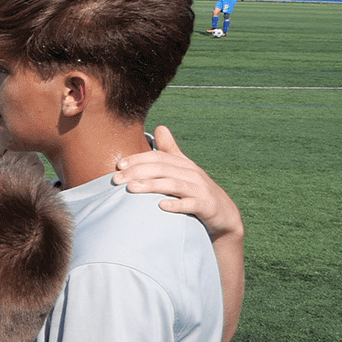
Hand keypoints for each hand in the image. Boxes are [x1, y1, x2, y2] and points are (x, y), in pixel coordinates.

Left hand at [113, 125, 241, 238]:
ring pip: (174, 184)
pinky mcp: (207, 206)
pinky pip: (191, 204)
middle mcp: (192, 174)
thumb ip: (170, 150)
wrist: (225, 215)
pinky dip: (177, 204)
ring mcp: (201, 190)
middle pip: (162, 169)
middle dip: (137, 172)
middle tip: (116, 179)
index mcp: (184, 164)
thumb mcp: (184, 169)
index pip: (158, 157)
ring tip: (132, 188)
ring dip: (151, 185)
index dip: (137, 159)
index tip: (118, 165)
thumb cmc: (197, 190)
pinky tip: (162, 205)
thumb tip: (159, 127)